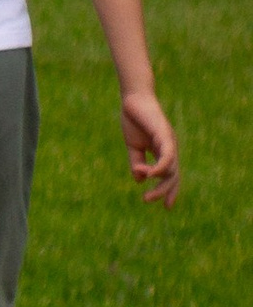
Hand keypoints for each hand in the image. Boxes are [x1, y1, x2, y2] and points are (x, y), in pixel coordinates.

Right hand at [123, 88, 179, 205]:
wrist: (133, 99)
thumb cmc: (134, 120)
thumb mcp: (133, 146)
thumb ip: (136, 163)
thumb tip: (139, 180)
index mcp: (163, 152)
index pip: (171, 176)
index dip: (170, 191)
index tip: (167, 207)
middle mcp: (170, 149)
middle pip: (173, 176)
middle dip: (163, 191)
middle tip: (147, 200)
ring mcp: (169, 143)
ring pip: (171, 170)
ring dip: (159, 184)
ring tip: (145, 192)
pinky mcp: (165, 136)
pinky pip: (167, 157)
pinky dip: (159, 168)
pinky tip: (149, 175)